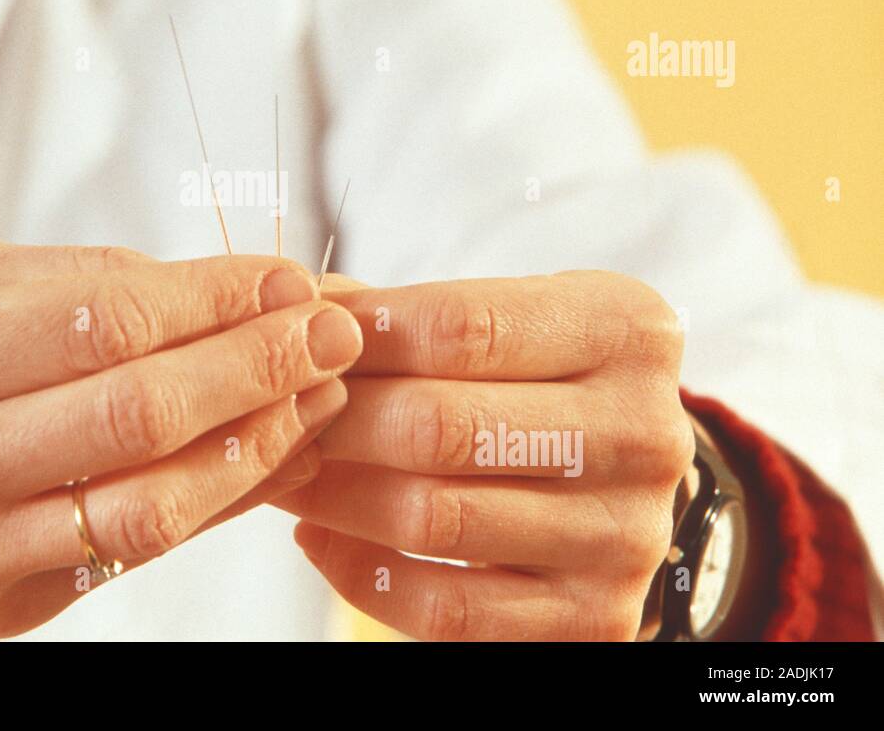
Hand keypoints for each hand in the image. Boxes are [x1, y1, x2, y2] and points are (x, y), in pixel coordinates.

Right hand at [0, 238, 362, 639]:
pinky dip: (206, 504)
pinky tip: (255, 458)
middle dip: (262, 365)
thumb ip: (70, 281)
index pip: (110, 321)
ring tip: (316, 398)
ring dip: (256, 446)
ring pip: (153, 505)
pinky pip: (127, 555)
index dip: (219, 298)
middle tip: (333, 330)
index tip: (286, 277)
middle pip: (144, 413)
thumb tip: (210, 284)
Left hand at [275, 271, 691, 640]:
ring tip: (285, 470)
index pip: (462, 325)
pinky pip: (448, 609)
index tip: (296, 336)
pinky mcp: (594, 615)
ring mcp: (623, 534)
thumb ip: (409, 310)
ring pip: (434, 519)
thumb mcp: (511, 316)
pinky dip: (361, 575)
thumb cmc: (541, 375)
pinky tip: (321, 539)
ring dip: (333, 497)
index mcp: (625, 330)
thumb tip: (296, 304)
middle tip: (277, 412)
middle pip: (442, 427)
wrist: (622, 474)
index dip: (360, 333)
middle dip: (335, 419)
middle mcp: (642, 432)